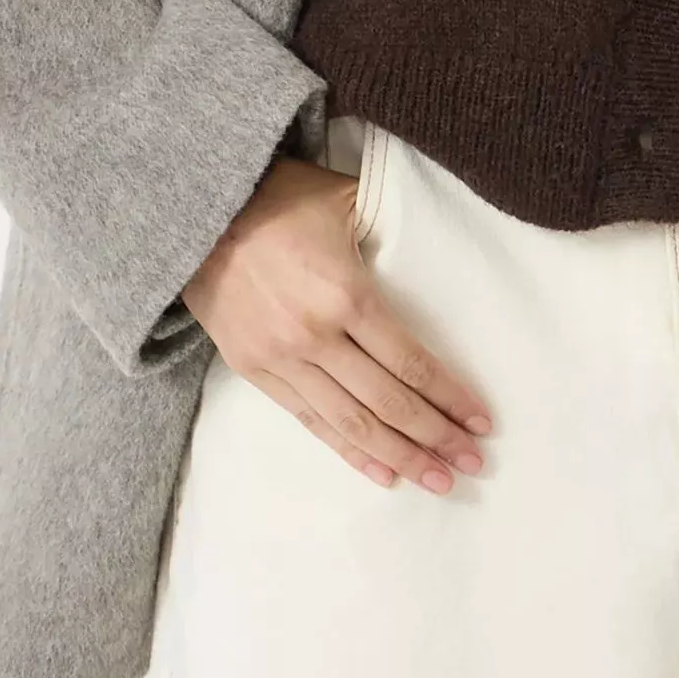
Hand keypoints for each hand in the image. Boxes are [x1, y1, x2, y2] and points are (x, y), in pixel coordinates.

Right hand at [181, 155, 492, 494]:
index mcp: (346, 295)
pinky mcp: (255, 372)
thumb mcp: (345, 197)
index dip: (450, 397)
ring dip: (400, 456)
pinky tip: (382, 473)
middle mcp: (316, 337)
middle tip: (472, 465)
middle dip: (436, 437)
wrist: (195, 215)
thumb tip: (437, 225)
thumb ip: (391, 218)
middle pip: (389, 402)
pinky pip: (310, 421)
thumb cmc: (280, 198)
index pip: (410, 362)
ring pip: (352, 423)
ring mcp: (282, 360)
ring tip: (438, 481)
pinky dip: (349, 452)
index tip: (482, 422)